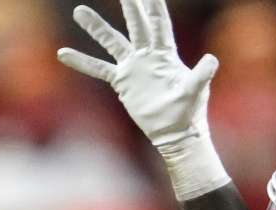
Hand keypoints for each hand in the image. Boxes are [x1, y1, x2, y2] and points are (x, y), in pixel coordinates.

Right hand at [57, 0, 217, 148]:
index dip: (154, 5)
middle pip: (136, 25)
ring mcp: (133, 67)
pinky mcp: (123, 82)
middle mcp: (148, 55)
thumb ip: (202, 74)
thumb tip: (212, 59)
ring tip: (79, 11)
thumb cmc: (189, 111)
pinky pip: (99, 69)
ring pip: (112, 42)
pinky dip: (82, 62)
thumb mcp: (195, 91)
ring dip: (96, 28)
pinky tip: (63, 54)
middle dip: (130, 5)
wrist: (175, 132)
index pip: (159, 23)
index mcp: (166, 53)